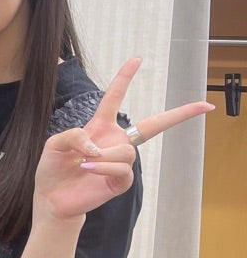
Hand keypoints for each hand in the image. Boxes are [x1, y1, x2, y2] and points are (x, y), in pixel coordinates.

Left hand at [34, 58, 213, 220]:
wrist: (51, 198)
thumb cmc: (53, 169)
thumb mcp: (55, 144)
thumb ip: (73, 135)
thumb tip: (97, 145)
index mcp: (100, 128)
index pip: (114, 99)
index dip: (124, 79)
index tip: (137, 59)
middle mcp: (115, 142)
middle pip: (153, 125)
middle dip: (180, 114)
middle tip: (205, 105)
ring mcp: (120, 162)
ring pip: (126, 151)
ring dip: (102, 156)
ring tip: (83, 164)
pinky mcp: (120, 182)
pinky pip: (123, 169)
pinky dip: (103, 168)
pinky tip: (88, 170)